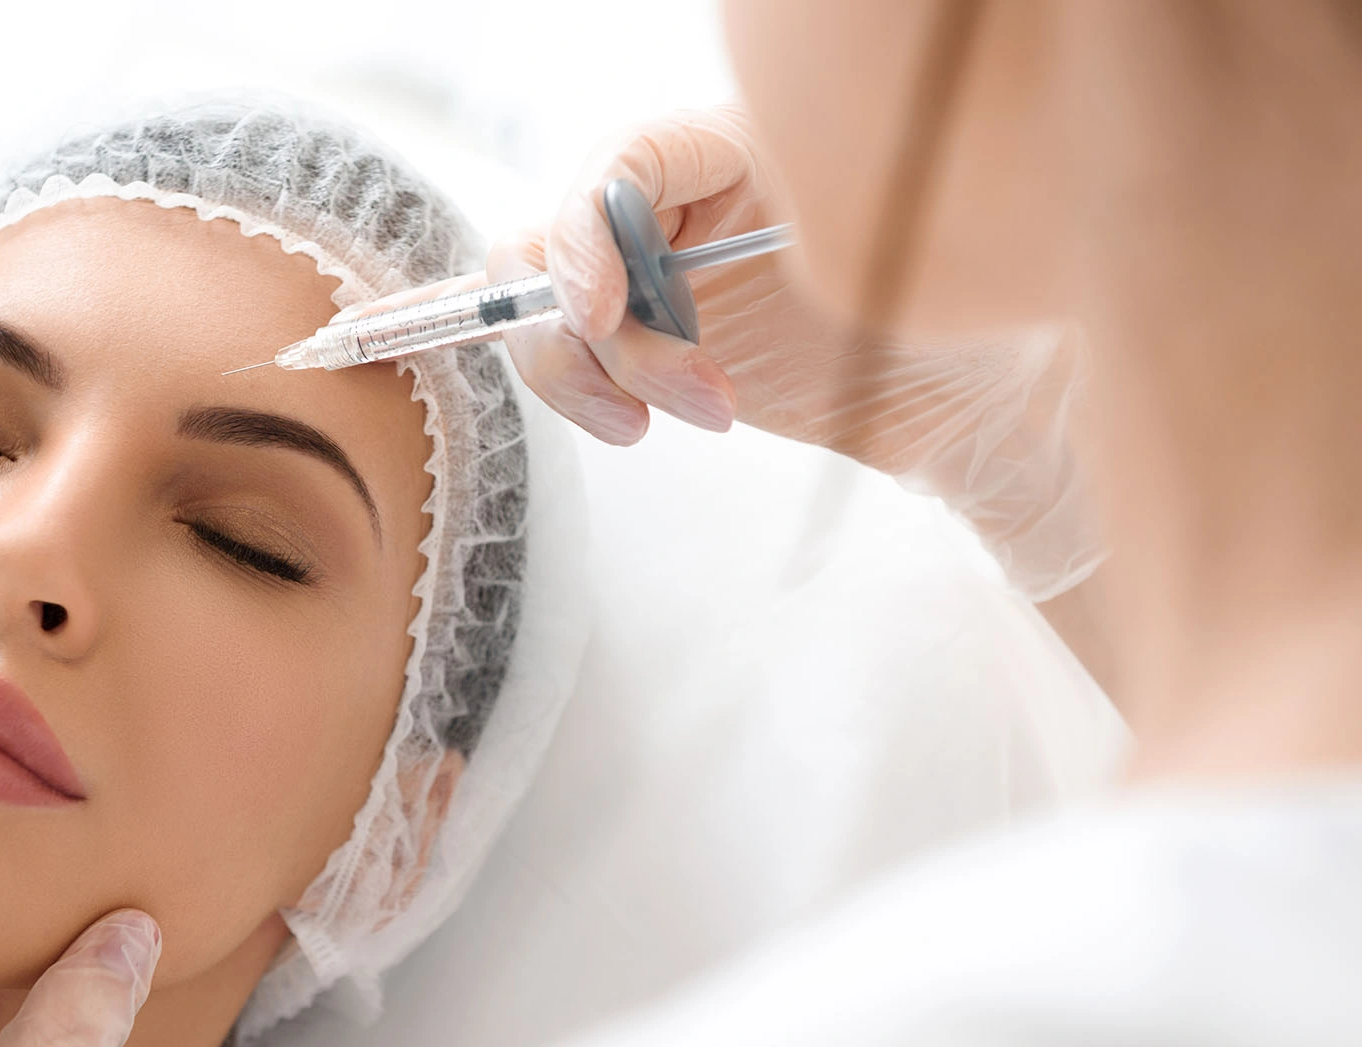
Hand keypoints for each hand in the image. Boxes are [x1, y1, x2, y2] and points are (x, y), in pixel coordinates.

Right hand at [494, 105, 1102, 600]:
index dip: (589, 239)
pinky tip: (639, 424)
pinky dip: (583, 395)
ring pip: (547, 307)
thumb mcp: (902, 265)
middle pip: (556, 240)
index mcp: (739, 149)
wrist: (972, 404)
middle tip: (651, 403)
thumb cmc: (957, 320)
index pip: (625, 164)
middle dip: (587, 333)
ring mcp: (656, 275)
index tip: (601, 318)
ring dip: (588, 377)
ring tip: (682, 418)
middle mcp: (682, 203)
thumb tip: (711, 255)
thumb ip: (811, 243)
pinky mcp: (649, 342)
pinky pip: (569, 355)